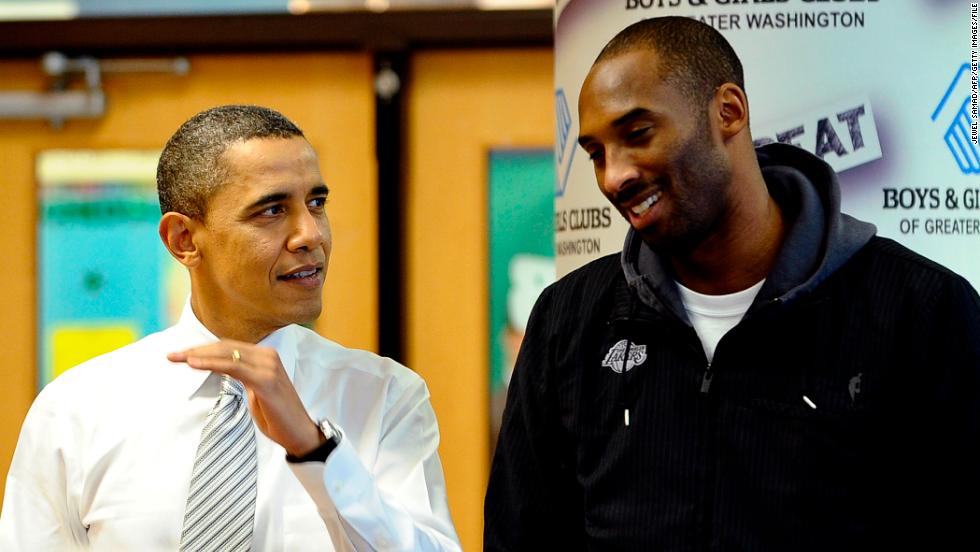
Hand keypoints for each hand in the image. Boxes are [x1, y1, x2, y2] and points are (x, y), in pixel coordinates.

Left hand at [168, 340, 326, 456]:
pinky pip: (233, 367)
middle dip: (196, 350)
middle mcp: (268, 356)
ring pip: (227, 354)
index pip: (228, 347)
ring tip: (178, 358)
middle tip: (172, 355)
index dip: (203, 349)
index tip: (181, 354)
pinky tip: (194, 364)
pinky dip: (211, 364)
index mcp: (264, 356)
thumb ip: (242, 375)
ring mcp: (268, 366)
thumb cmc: (277, 415)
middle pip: (224, 347)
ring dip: (199, 355)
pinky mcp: (266, 379)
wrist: (298, 433)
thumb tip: (223, 369)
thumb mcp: (255, 390)